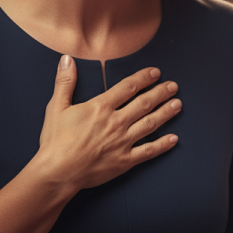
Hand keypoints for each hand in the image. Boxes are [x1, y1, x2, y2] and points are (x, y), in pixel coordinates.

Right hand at [35, 55, 180, 194]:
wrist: (56, 173)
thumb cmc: (55, 142)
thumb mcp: (56, 107)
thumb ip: (65, 82)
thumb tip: (67, 59)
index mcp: (100, 108)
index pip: (128, 87)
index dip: (144, 78)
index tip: (156, 73)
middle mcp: (115, 122)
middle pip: (144, 103)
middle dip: (161, 93)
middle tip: (173, 86)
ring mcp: (122, 142)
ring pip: (150, 124)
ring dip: (165, 113)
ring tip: (178, 104)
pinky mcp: (124, 161)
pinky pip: (148, 151)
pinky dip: (162, 145)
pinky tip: (174, 139)